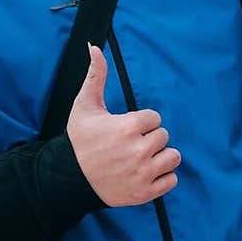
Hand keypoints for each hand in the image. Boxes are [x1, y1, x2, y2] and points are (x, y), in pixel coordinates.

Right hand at [66, 44, 180, 206]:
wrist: (68, 179)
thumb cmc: (79, 141)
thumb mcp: (85, 106)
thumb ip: (95, 75)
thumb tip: (94, 47)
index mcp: (127, 127)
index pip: (155, 118)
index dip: (141, 122)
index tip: (126, 129)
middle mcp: (138, 150)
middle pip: (164, 136)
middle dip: (150, 138)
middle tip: (131, 144)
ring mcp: (143, 173)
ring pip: (172, 157)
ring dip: (161, 156)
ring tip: (142, 157)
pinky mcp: (145, 193)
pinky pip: (172, 180)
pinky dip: (163, 176)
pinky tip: (146, 172)